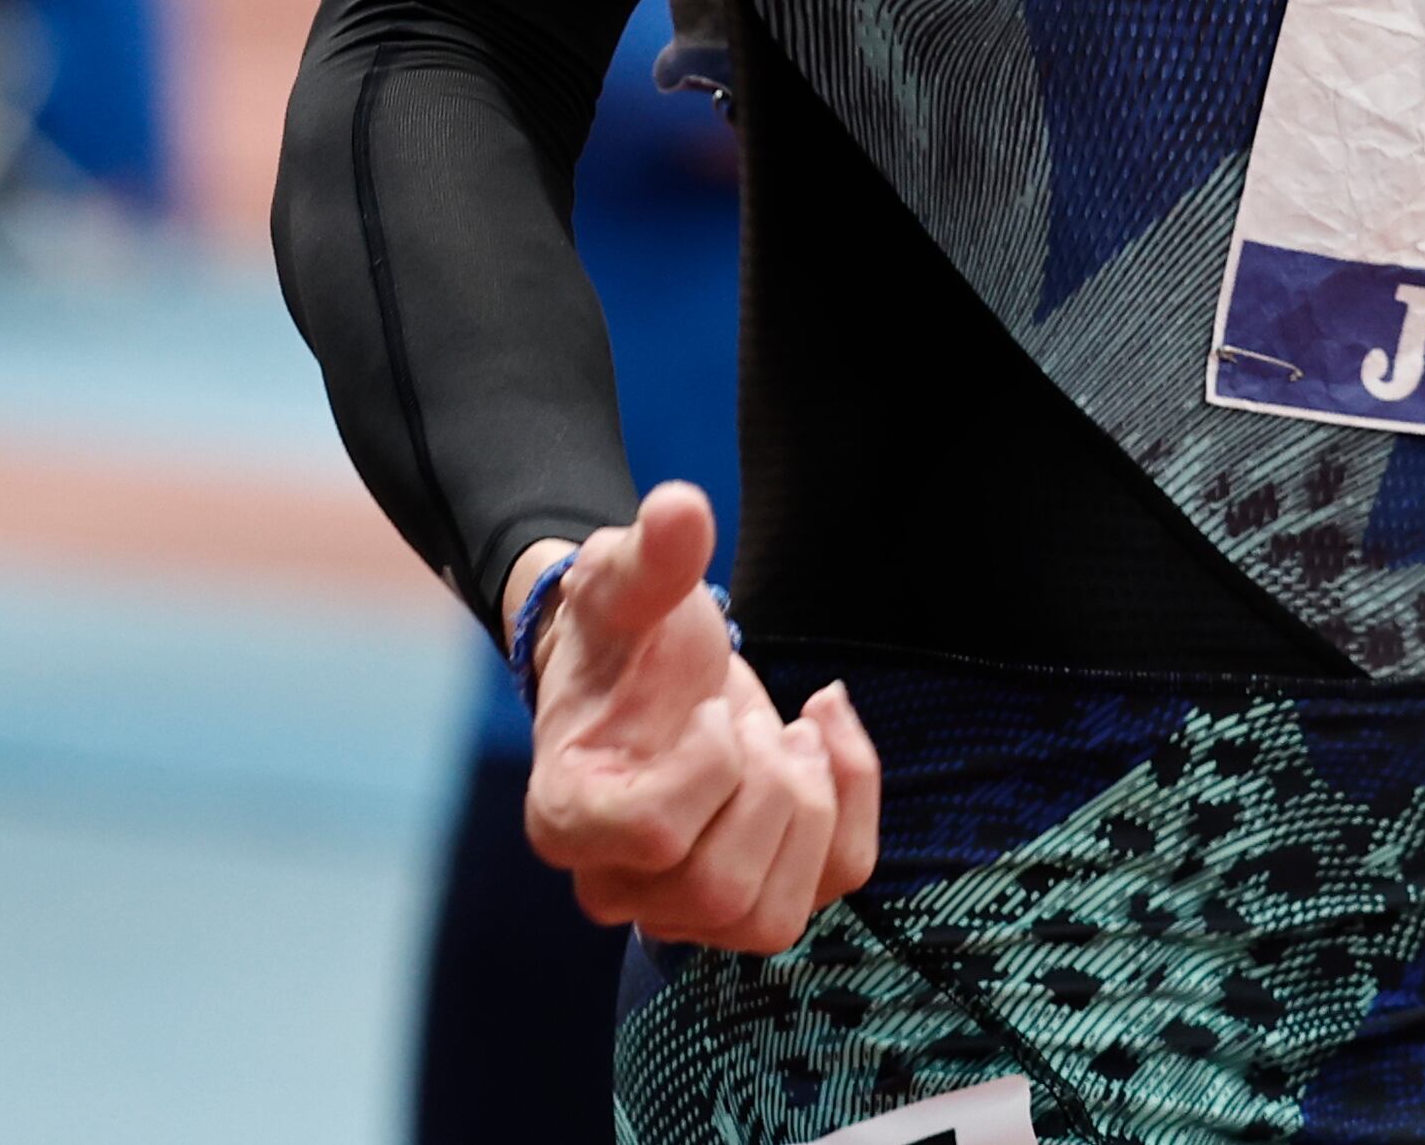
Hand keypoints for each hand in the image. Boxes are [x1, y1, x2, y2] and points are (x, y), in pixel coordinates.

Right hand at [516, 481, 881, 950]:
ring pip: (772, 916)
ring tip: (788, 735)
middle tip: (751, 719)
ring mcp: (680, 905)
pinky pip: (831, 886)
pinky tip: (824, 729)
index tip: (708, 707)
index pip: (653, 834)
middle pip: (720, 889)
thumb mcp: (629, 581)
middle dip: (769, 788)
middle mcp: (615, 882)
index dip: (708, 765)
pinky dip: (855, 802)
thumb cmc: (627, 633)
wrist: (644, 667)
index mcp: (568, 816)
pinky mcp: (747, 898)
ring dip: (810, 808)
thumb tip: (680, 509)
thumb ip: (649, 554)